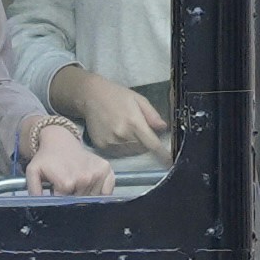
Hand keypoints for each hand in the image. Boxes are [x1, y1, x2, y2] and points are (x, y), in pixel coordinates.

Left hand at [23, 121, 114, 200]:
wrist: (59, 140)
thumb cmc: (46, 158)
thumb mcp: (33, 172)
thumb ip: (34, 190)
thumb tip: (39, 205)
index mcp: (67, 183)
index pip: (66, 204)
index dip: (60, 200)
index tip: (56, 192)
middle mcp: (84, 179)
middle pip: (80, 201)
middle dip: (72, 197)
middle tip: (66, 186)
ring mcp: (97, 174)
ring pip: (93, 198)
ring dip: (85, 194)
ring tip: (76, 182)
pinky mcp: (106, 168)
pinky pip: (107, 190)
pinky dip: (101, 191)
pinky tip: (90, 183)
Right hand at [56, 71, 170, 161]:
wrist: (91, 96)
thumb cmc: (118, 96)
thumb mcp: (138, 99)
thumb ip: (152, 115)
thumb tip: (163, 128)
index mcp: (134, 123)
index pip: (152, 144)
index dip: (162, 155)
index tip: (169, 163)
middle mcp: (123, 135)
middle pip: (142, 149)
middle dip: (145, 143)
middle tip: (138, 130)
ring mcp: (111, 142)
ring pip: (130, 152)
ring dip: (133, 146)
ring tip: (126, 131)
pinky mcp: (101, 146)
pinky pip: (118, 152)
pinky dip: (121, 147)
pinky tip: (117, 134)